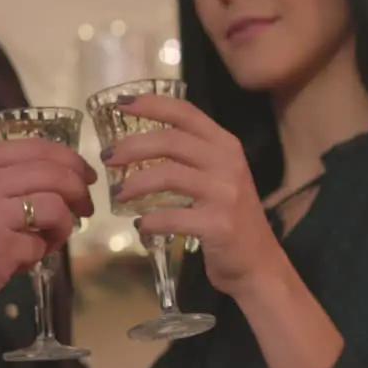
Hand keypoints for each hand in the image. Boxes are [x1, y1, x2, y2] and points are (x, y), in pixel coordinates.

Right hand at [0, 139, 95, 341]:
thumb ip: (2, 177)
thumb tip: (60, 175)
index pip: (38, 147)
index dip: (72, 160)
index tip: (85, 176)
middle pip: (55, 173)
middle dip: (79, 192)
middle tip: (85, 209)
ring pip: (56, 207)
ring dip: (63, 227)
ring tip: (49, 240)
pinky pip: (40, 244)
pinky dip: (39, 254)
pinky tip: (21, 260)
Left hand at [106, 95, 281, 298]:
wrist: (260, 263)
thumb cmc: (231, 216)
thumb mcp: (218, 176)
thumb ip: (191, 155)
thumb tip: (139, 142)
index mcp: (226, 144)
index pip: (185, 112)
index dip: (151, 104)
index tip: (121, 104)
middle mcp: (228, 163)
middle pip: (171, 141)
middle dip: (132, 146)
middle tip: (108, 158)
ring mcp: (225, 193)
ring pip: (169, 174)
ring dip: (135, 183)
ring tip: (118, 193)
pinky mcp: (218, 225)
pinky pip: (173, 216)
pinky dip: (150, 221)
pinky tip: (141, 225)